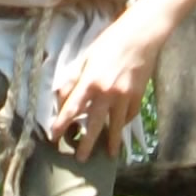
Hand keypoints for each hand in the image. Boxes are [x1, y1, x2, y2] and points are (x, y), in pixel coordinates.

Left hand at [48, 11, 160, 158]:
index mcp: (90, 81)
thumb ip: (73, 78)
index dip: (61, 124)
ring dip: (112, 141)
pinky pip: (130, 115)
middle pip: (94, 124)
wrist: (142, 36)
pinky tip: (121, 128)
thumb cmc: (111, 42)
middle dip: (87, 143)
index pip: (72, 108)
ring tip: (110, 155)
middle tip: (81, 159)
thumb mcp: (86, 56)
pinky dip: (124, 122)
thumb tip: (62, 97)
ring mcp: (125, 96)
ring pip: (116, 125)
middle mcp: (107, 92)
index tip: (54, 137)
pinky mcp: (138, 96)